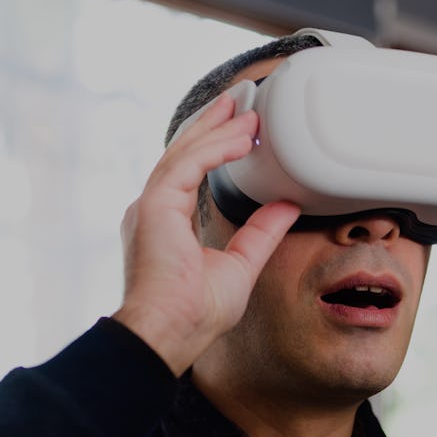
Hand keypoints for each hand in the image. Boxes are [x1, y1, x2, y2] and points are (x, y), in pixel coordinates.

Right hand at [113, 94, 300, 375]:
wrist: (170, 333)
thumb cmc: (195, 315)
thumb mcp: (240, 266)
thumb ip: (260, 234)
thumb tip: (286, 206)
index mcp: (167, 224)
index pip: (191, 174)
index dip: (215, 149)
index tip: (240, 132)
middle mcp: (153, 211)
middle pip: (184, 154)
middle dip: (213, 126)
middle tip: (239, 103)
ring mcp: (150, 207)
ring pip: (185, 153)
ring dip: (217, 129)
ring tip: (246, 112)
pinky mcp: (154, 206)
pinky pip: (187, 164)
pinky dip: (214, 149)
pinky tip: (240, 138)